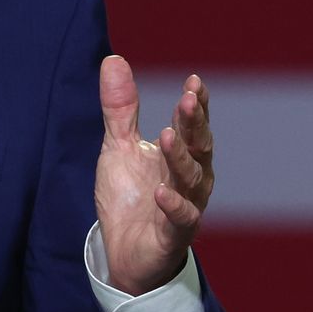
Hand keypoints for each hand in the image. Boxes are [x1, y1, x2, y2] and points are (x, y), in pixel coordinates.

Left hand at [93, 55, 213, 295]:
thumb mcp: (118, 147)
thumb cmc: (129, 197)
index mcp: (180, 154)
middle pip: (199, 147)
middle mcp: (191, 178)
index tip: (194, 82)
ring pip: (192, 180)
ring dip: (181, 158)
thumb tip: (113, 59)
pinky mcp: (173, 235)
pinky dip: (173, 205)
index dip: (196, 105)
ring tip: (167, 135)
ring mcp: (186, 206)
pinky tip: (161, 192)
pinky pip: (181, 219)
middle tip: (188, 100)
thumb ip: (120, 108)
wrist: (124, 252)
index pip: (192, 125)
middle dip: (194, 124)